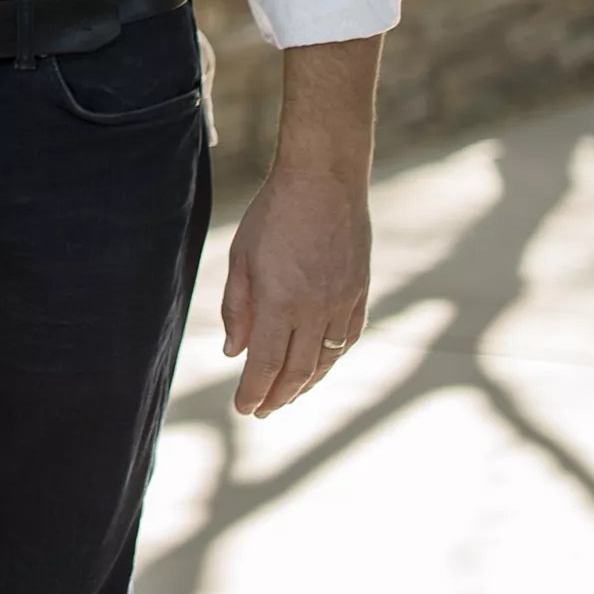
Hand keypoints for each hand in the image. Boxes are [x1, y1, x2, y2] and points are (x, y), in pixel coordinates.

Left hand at [221, 162, 371, 416]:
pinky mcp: (359, 294)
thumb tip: (234, 353)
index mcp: (279, 303)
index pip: (264, 364)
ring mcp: (341, 304)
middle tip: (261, 411)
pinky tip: (319, 367)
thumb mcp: (241, 258)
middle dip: (277, 396)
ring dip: (305, 385)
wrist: (324, 183)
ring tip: (287, 397)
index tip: (243, 408)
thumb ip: (237, 308)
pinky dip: (331, 360)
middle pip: (296, 371)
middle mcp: (314, 311)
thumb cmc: (274, 215)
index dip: (254, 392)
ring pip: (324, 361)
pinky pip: (345, 340)